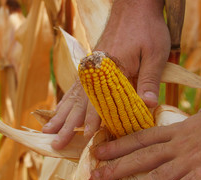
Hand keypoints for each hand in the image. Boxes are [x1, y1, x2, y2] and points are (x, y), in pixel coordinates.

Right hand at [43, 0, 169, 148]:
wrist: (135, 7)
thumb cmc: (147, 28)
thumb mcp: (155, 54)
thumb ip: (149, 80)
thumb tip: (148, 106)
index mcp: (109, 68)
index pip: (99, 100)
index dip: (93, 120)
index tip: (86, 138)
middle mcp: (94, 70)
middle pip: (79, 103)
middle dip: (67, 126)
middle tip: (54, 145)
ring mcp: (90, 68)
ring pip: (72, 97)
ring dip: (60, 116)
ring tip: (46, 131)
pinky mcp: (90, 66)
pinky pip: (75, 88)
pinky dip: (65, 102)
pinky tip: (59, 112)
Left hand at [89, 83, 200, 179]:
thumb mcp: (200, 120)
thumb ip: (183, 132)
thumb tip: (173, 138)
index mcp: (176, 130)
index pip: (140, 138)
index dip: (117, 146)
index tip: (98, 152)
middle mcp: (177, 145)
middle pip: (139, 157)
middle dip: (114, 168)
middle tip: (93, 178)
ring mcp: (190, 160)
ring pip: (153, 176)